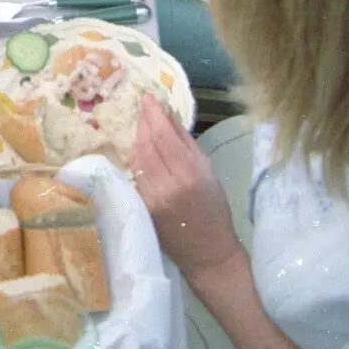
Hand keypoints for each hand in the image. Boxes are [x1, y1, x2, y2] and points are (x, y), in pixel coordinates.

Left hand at [132, 96, 244, 277]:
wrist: (207, 252)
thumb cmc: (214, 208)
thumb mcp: (208, 170)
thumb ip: (185, 140)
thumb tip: (166, 112)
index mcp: (189, 175)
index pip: (163, 136)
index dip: (153, 114)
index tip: (148, 96)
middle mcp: (166, 186)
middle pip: (146, 144)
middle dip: (143, 121)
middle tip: (144, 106)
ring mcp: (150, 198)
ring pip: (136, 157)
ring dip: (138, 137)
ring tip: (143, 124)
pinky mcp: (141, 207)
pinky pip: (134, 174)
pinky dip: (136, 157)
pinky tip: (141, 148)